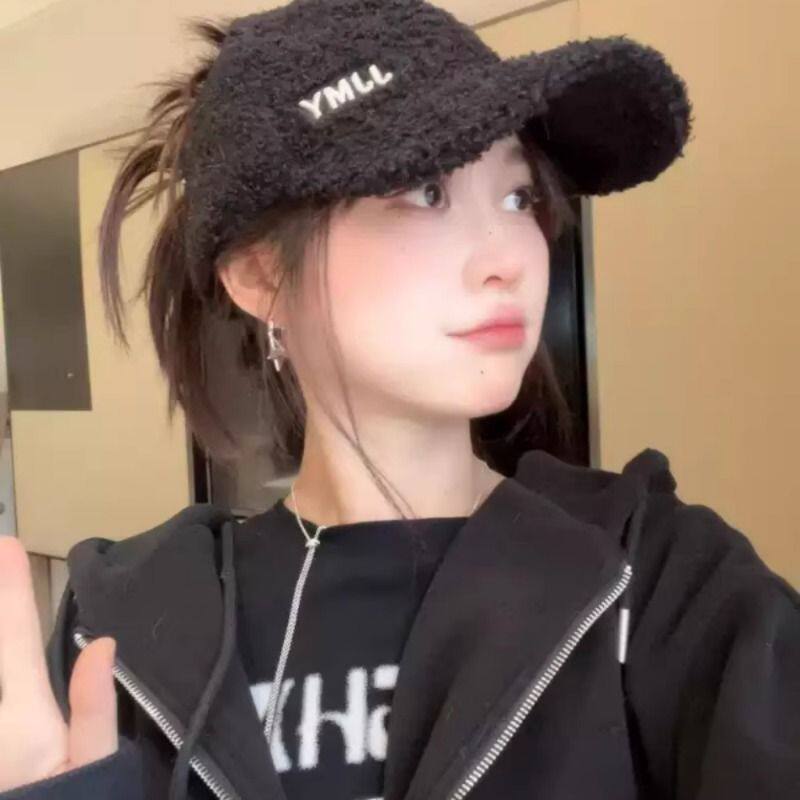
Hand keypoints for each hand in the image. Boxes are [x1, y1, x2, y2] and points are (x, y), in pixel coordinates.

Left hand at [0, 536, 117, 791]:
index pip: (16, 640)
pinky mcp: (0, 737)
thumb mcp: (94, 772)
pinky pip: (0, 688)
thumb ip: (95, 710)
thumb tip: (100, 643)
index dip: (9, 590)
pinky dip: (5, 664)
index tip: (6, 543)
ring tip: (0, 592)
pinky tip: (9, 653)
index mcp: (23, 721)